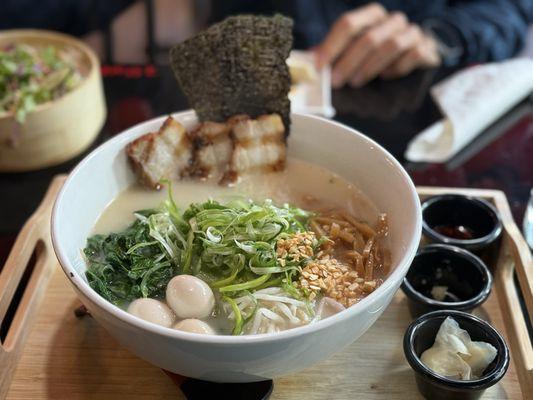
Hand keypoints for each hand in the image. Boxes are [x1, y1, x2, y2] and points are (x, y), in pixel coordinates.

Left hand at [314, 3, 440, 87]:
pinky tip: (385, 77)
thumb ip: (333, 53)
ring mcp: (411, 32)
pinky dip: (397, 68)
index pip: (348, 24)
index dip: (331, 46)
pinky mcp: (426, 48)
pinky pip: (412, 55)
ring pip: (391, 45)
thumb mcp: (352, 51)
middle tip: (336, 81)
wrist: (414, 56)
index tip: (318, 66)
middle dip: (349, 62)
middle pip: (368, 37)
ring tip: (356, 82)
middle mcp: (392, 20)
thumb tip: (308, 59)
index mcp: (371, 15)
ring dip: (370, 67)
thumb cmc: (377, 55)